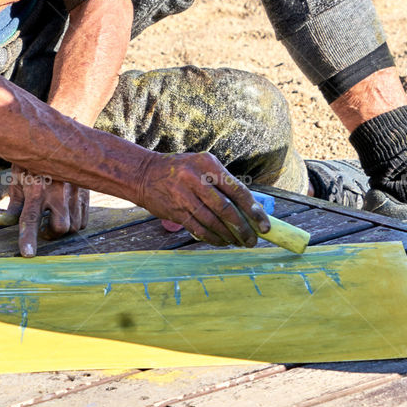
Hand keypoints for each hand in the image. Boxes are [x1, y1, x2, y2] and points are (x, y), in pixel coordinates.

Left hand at [0, 166, 89, 256]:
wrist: (56, 141)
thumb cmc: (32, 163)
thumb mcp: (18, 180)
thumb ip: (13, 205)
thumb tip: (1, 222)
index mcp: (36, 188)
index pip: (30, 218)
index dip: (28, 238)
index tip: (28, 254)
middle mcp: (57, 191)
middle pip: (59, 227)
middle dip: (50, 234)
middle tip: (43, 228)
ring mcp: (75, 192)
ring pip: (74, 226)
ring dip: (62, 229)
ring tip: (53, 219)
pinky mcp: (86, 192)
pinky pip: (84, 219)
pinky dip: (75, 222)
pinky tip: (66, 213)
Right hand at [140, 152, 269, 246]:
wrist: (143, 175)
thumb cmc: (179, 170)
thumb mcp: (201, 165)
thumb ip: (222, 182)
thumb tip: (249, 208)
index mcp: (208, 164)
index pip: (237, 189)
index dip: (253, 210)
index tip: (263, 225)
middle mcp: (195, 178)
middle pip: (226, 209)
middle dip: (243, 228)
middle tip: (253, 239)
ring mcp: (183, 195)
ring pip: (213, 222)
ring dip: (229, 236)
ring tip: (239, 242)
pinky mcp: (176, 211)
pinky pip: (199, 228)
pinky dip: (213, 238)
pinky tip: (221, 241)